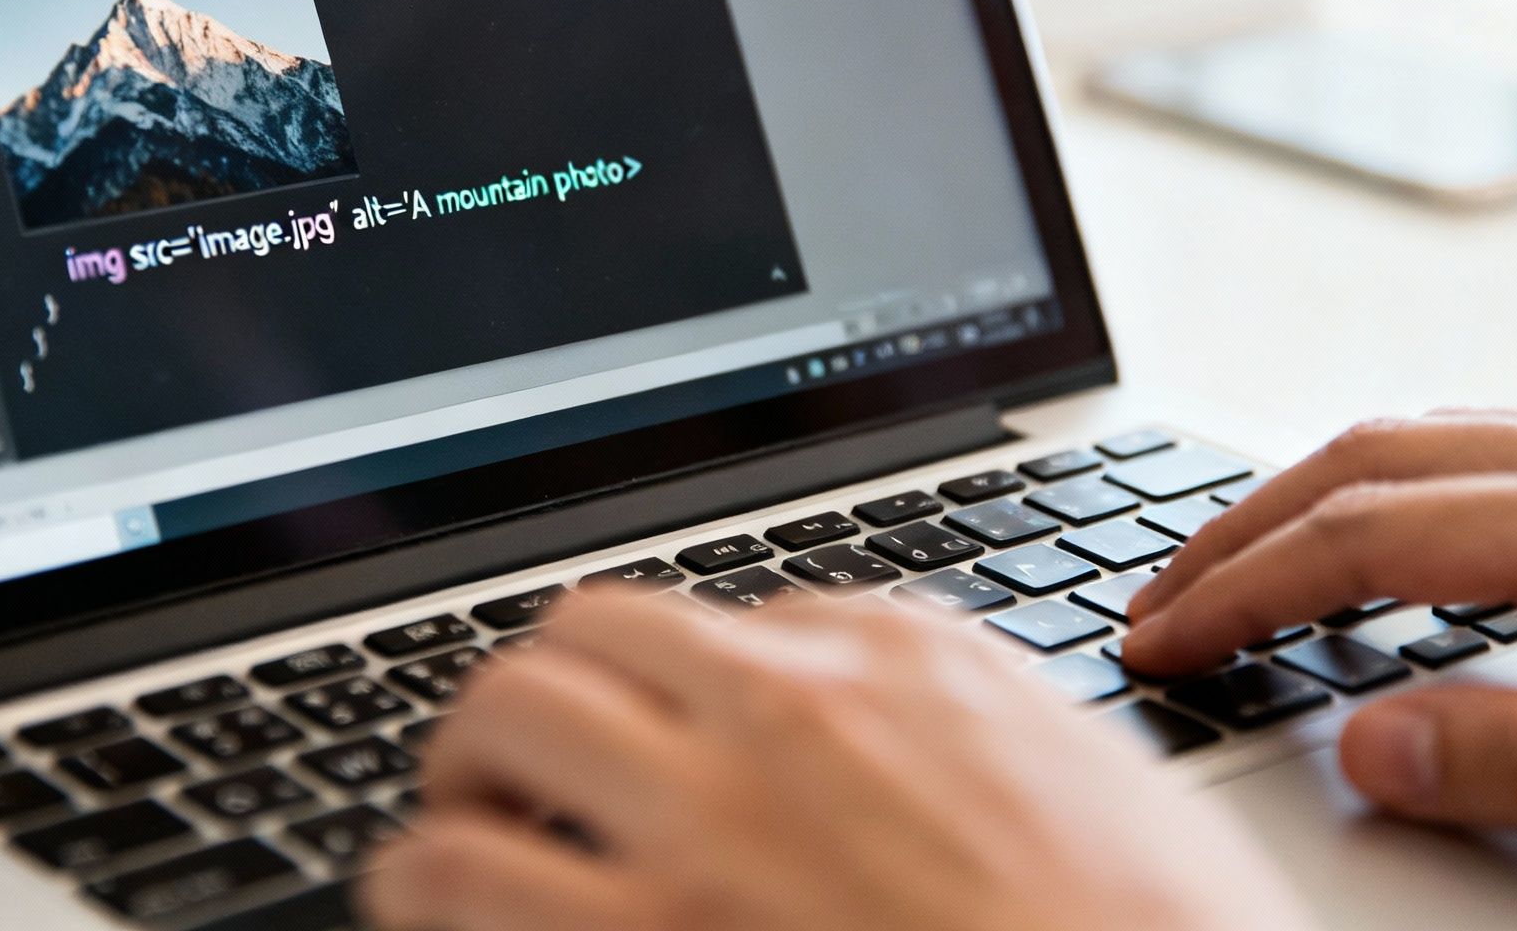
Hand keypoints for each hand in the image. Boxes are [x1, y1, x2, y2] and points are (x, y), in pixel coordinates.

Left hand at [363, 595, 1311, 930]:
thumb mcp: (1095, 786)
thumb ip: (973, 729)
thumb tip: (895, 729)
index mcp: (910, 659)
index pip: (730, 621)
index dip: (678, 687)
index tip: (662, 731)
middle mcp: (794, 711)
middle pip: (591, 634)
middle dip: (547, 689)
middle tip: (529, 750)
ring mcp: (711, 824)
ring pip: (506, 719)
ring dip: (468, 765)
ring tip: (466, 813)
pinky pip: (456, 877)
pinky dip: (421, 878)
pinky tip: (426, 896)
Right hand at [1125, 411, 1516, 863]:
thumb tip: (1367, 752)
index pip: (1367, 536)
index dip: (1242, 589)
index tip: (1163, 642)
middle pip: (1374, 458)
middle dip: (1243, 529)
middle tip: (1161, 602)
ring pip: (1432, 438)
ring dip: (1312, 497)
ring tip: (1246, 567)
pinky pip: (1495, 449)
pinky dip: (1395, 487)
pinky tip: (1392, 535)